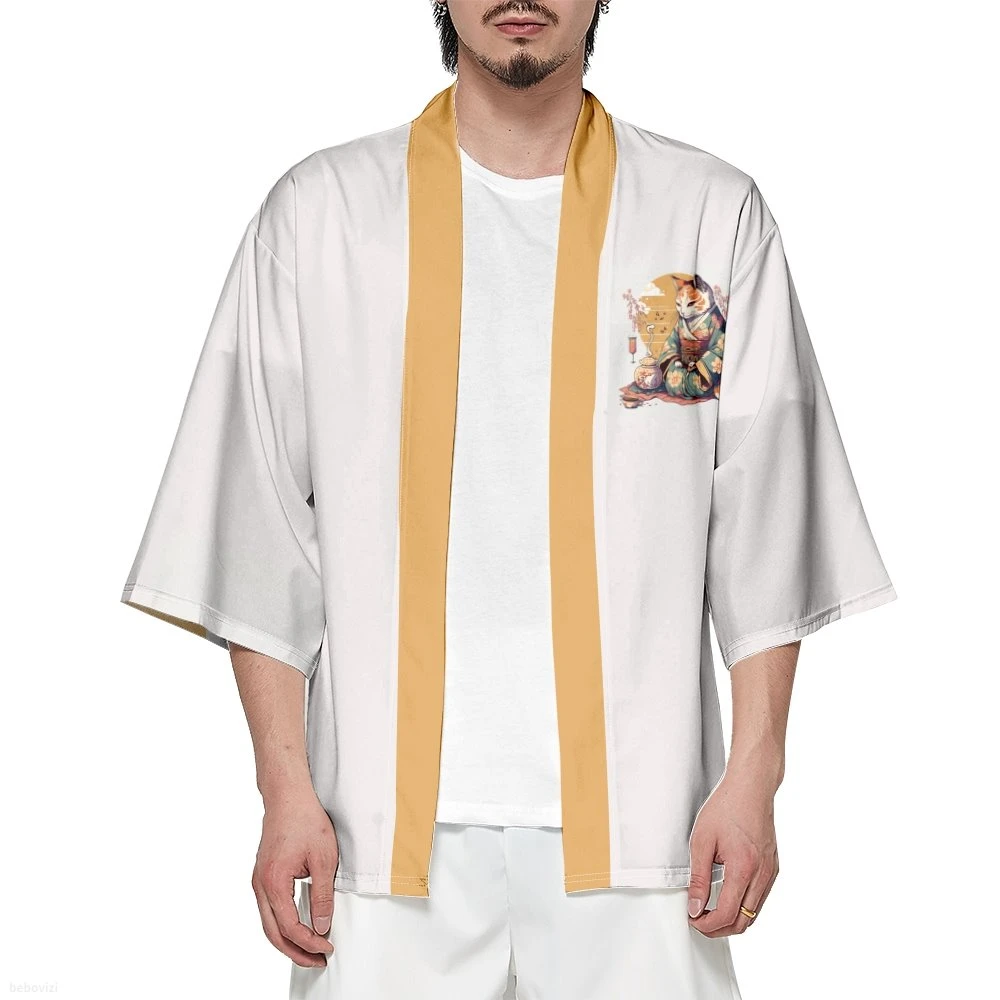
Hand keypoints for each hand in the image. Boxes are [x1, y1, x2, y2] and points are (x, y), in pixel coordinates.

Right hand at [251, 790, 338, 966]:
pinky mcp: (263, 875)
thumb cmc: (305, 820)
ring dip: (288, 940)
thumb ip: (322, 895)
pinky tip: (298, 928)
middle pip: (273, 932)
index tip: (327, 948)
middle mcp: (260, 885)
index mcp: (273, 882)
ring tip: (310, 950)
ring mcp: (258, 880)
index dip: (309, 942)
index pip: (290, 926)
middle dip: (295, 951)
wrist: (288, 796)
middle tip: (318, 961)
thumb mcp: (323, 858)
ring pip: (269, 923)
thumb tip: (321, 926)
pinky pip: (269, 909)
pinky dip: (282, 924)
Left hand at [686, 773, 778, 936]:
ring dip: (732, 919)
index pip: (726, 914)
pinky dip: (743, 906)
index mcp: (744, 868)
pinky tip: (727, 896)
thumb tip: (695, 907)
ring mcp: (771, 873)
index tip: (692, 919)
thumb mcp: (702, 841)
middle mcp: (762, 875)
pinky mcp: (773, 868)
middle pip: (743, 922)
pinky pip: (760, 899)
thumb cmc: (726, 808)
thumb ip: (698, 878)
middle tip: (699, 920)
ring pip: (754, 914)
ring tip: (709, 911)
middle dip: (719, 928)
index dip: (706, 924)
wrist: (750, 788)